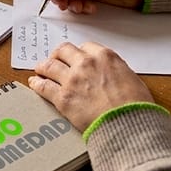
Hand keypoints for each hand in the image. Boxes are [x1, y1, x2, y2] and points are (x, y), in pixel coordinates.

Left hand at [28, 41, 153, 131]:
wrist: (129, 124)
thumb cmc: (136, 105)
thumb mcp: (131, 78)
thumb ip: (116, 71)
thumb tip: (110, 75)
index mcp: (104, 56)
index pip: (85, 46)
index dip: (79, 53)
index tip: (76, 58)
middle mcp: (85, 63)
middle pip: (63, 51)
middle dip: (58, 55)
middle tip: (55, 60)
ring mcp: (72, 80)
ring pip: (49, 65)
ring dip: (44, 66)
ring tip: (40, 69)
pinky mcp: (62, 98)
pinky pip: (43, 86)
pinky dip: (37, 83)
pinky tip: (34, 83)